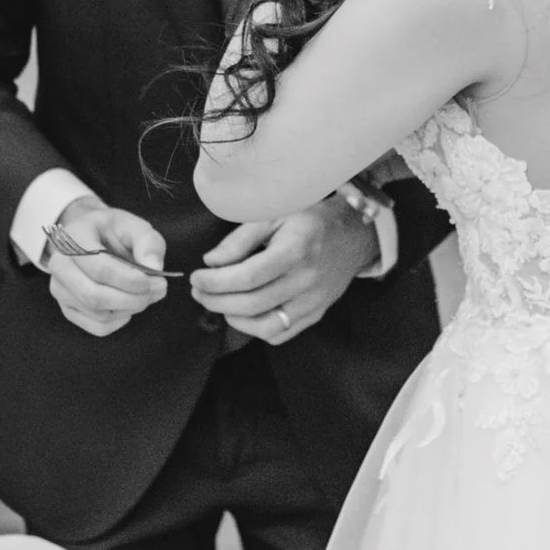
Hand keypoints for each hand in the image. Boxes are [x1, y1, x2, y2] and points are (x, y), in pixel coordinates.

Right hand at [42, 196, 168, 337]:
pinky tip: (130, 305)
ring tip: (148, 294)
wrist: (92, 239)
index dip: (130, 279)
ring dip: (130, 308)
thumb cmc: (114, 232)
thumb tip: (154, 268)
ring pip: (98, 313)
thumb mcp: (135, 227)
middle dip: (133, 299)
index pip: (98, 267)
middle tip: (159, 290)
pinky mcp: (68, 308)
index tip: (156, 280)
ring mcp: (60, 289)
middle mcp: (59, 264)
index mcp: (73, 238)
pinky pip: (97, 326)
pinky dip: (121, 321)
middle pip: (94, 296)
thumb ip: (148, 243)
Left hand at [188, 195, 376, 345]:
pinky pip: (280, 334)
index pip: (248, 277)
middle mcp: (306, 280)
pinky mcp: (315, 315)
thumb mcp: (274, 214)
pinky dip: (255, 329)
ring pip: (265, 327)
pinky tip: (243, 313)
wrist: (353, 235)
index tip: (196, 278)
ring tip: (218, 303)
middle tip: (199, 291)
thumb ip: (240, 239)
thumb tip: (211, 262)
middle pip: (252, 304)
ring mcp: (313, 302)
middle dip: (216, 301)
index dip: (216, 282)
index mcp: (296, 250)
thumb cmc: (309, 220)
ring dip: (233, 319)